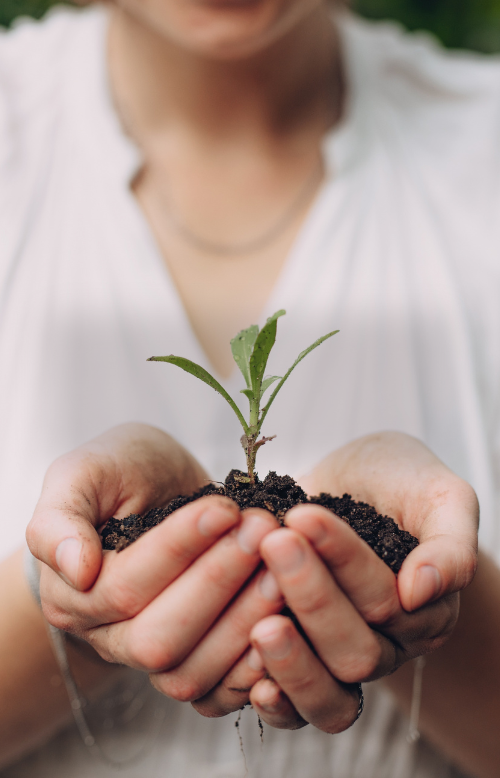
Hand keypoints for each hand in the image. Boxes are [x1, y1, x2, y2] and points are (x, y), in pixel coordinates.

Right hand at [26, 424, 282, 697]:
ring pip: (191, 671)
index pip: (126, 586)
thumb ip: (60, 517)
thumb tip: (76, 570)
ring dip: (244, 620)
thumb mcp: (84, 472)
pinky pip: (218, 691)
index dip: (179, 548)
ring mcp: (149, 658)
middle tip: (263, 532)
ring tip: (284, 567)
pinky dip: (255, 667)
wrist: (155, 489)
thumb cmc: (120, 473)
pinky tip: (288, 620)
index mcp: (72, 593)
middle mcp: (106, 637)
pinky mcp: (192, 664)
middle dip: (218, 584)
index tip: (225, 509)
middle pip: (159, 638)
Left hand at [193, 432, 477, 731]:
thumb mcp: (440, 494)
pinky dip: (278, 704)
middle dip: (312, 597)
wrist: (359, 483)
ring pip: (329, 688)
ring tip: (259, 625)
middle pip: (357, 650)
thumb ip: (450, 543)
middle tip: (274, 543)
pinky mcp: (306, 660)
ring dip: (292, 660)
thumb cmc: (402, 482)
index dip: (344, 560)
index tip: (303, 515)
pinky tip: (252, 684)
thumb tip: (419, 592)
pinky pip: (298, 710)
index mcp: (427, 609)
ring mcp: (343, 656)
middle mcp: (389, 642)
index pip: (386, 598)